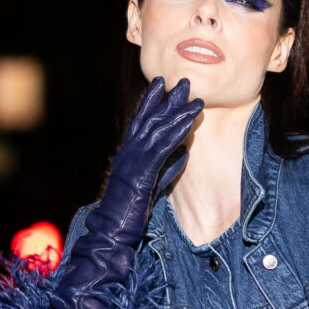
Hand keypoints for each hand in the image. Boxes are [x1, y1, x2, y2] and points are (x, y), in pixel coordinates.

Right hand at [96, 79, 202, 231]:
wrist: (113, 227)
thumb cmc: (129, 210)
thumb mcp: (153, 184)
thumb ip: (168, 167)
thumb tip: (185, 151)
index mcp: (128, 152)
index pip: (140, 120)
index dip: (151, 101)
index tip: (162, 85)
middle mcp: (129, 150)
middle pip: (149, 118)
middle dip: (167, 98)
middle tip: (183, 82)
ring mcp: (134, 159)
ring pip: (158, 128)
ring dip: (179, 112)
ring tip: (195, 99)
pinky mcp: (143, 170)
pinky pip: (162, 146)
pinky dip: (176, 132)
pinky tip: (189, 122)